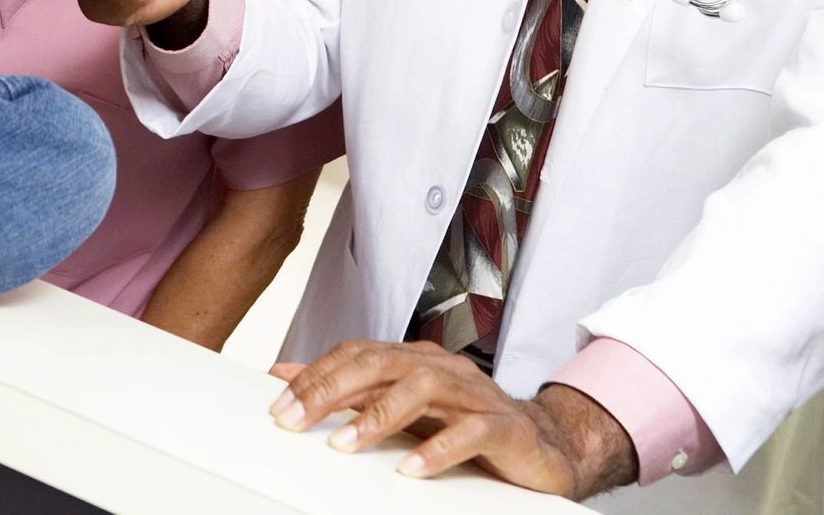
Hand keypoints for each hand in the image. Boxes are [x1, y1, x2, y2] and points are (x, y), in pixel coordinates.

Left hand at [268, 341, 636, 498]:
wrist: (544, 445)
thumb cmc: (466, 424)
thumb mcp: (399, 408)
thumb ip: (348, 391)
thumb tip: (286, 377)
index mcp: (416, 360)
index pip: (358, 354)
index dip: (316, 375)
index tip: (278, 404)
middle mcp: (443, 368)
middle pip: (381, 364)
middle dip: (332, 390)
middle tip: (295, 419)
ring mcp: (475, 395)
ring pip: (422, 389)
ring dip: (377, 416)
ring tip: (344, 444)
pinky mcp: (505, 427)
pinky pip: (471, 431)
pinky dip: (438, 449)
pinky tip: (411, 469)